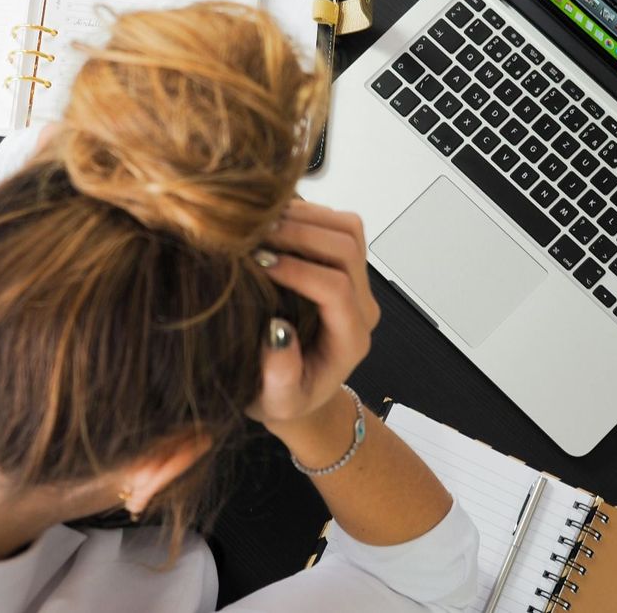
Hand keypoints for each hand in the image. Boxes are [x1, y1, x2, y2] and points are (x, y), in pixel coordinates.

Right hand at [245, 201, 380, 434]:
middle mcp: (361, 306)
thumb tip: (277, 332)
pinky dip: (306, 213)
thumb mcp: (277, 402)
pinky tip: (270, 221)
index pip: (336, 289)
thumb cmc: (284, 398)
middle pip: (347, 248)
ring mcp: (357, 282)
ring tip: (260, 223)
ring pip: (348, 228)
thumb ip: (281, 376)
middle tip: (254, 234)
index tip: (258, 263)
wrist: (298, 390)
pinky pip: (337, 224)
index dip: (298, 270)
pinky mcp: (344, 265)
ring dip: (305, 217)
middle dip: (300, 234)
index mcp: (350, 339)